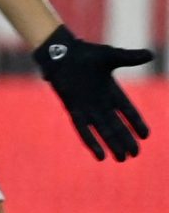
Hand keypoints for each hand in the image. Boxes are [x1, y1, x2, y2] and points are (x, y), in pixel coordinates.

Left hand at [34, 26, 153, 161]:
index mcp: (111, 91)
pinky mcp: (73, 109)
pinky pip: (83, 129)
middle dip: (126, 139)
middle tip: (135, 154)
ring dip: (112, 144)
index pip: (127, 111)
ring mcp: (86, 107)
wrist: (61, 54)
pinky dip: (91, 142)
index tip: (146, 135)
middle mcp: (100, 102)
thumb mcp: (111, 57)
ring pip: (102, 131)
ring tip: (122, 159)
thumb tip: (151, 55)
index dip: (136, 123)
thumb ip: (130, 58)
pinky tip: (99, 156)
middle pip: (116, 125)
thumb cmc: (85, 53)